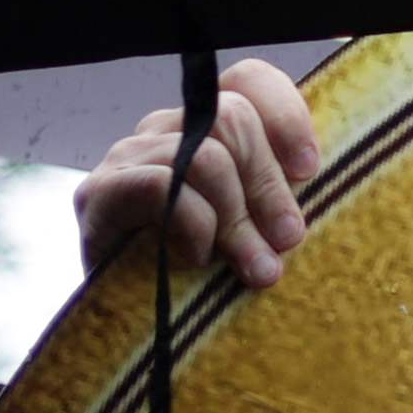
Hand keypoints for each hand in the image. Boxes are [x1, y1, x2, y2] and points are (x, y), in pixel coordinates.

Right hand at [71, 60, 323, 286]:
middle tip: (287, 241)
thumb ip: (284, 199)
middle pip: (233, 118)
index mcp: (208, 128)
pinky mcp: (98, 196)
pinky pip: (161, 188)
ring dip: (239, 221)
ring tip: (252, 269)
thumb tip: (314, 184)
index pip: (247, 81)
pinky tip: (193, 261)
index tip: (309, 172)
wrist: (144, 331)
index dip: (286, 117)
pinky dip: (192, 228)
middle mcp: (164, 131)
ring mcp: (127, 159)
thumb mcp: (265, 231)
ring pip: (205, 158)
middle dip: (270, 187)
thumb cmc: (216, 280)